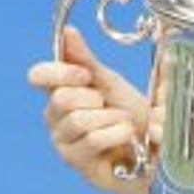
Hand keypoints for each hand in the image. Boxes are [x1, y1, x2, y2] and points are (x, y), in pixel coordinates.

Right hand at [27, 26, 151, 193]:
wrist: (154, 152)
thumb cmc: (132, 118)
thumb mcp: (113, 84)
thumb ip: (88, 60)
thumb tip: (69, 32)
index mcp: (63, 90)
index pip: (38, 75)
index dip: (60, 72)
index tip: (86, 75)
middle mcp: (56, 115)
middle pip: (61, 97)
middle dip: (95, 98)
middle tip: (110, 106)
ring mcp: (63, 139)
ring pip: (79, 119)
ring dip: (111, 119)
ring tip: (124, 125)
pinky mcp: (75, 160)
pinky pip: (93, 139)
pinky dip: (117, 135)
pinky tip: (125, 139)